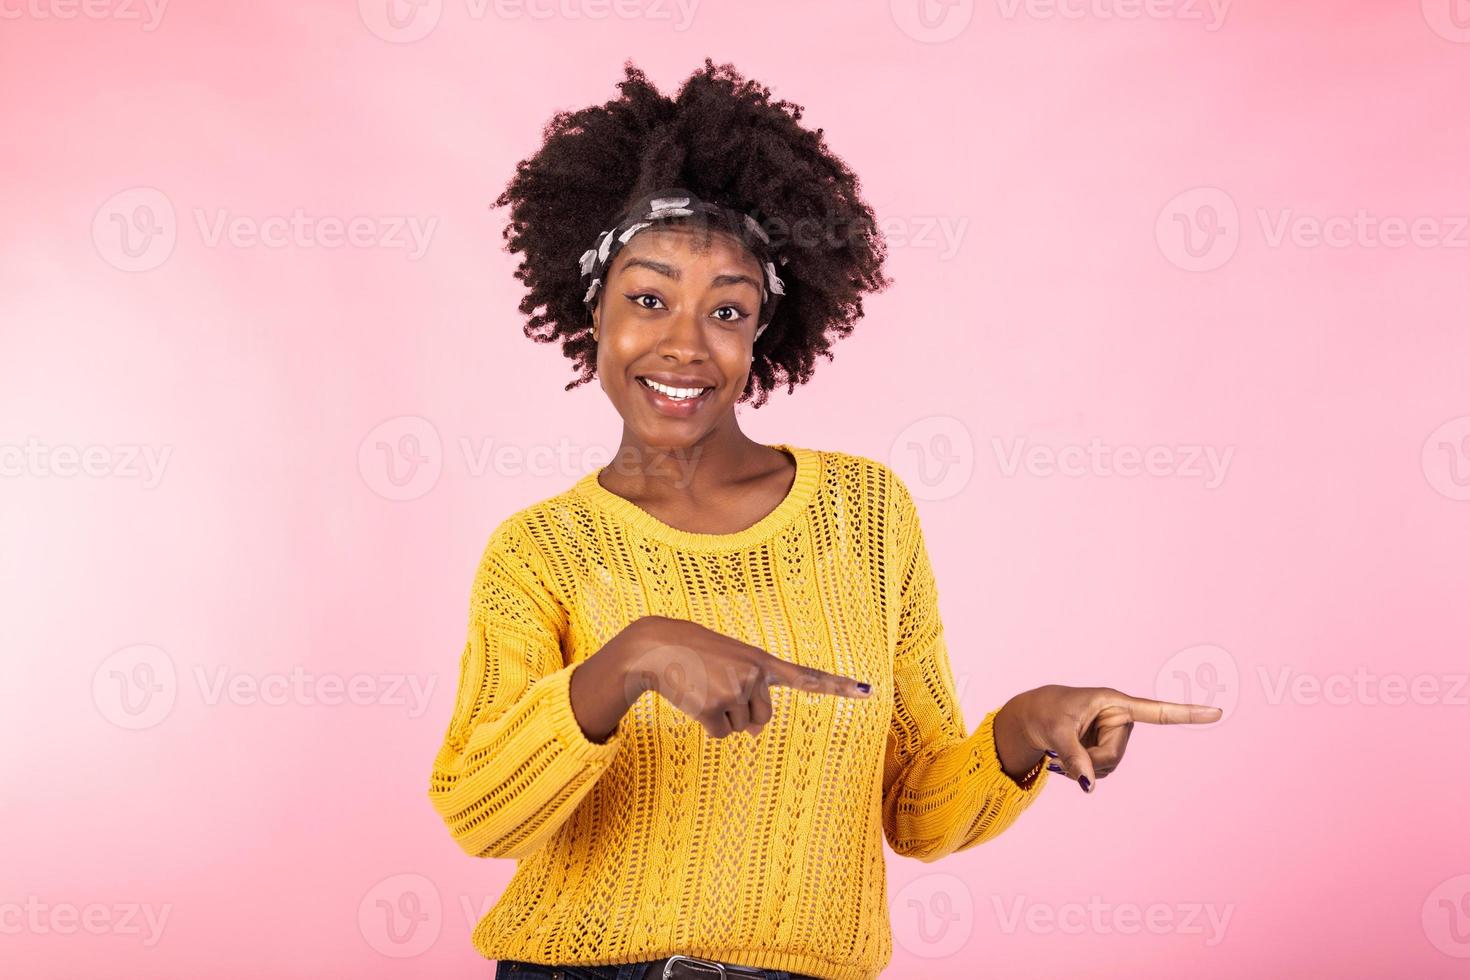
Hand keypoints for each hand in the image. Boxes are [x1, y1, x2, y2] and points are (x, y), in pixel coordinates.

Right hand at [620, 616, 871, 738]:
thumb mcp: (731, 666)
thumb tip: (755, 733)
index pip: (806, 676)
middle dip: (742, 713)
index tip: (867, 691)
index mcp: (762, 661)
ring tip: (703, 688)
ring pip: (740, 728)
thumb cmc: (696, 655)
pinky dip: (705, 724)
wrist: (657, 646)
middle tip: (717, 688)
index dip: (838, 687)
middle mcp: (755, 676)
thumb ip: (753, 694)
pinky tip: (693, 699)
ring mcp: (734, 691)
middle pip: (763, 719)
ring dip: (721, 716)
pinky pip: (720, 733)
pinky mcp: (714, 708)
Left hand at [993, 685, 1221, 792]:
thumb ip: (1074, 757)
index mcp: (1115, 702)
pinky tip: (1068, 758)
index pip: (1157, 712)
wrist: (1033, 717)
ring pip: (1109, 767)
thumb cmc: (1046, 713)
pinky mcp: (1107, 748)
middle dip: (1089, 760)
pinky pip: (1101, 772)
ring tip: (1064, 748)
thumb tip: (1088, 786)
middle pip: (1116, 755)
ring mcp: (1116, 736)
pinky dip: (1082, 771)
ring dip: (1084, 767)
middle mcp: (1121, 719)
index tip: (1217, 712)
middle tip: (1064, 748)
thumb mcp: (1056, 732)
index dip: (1187, 714)